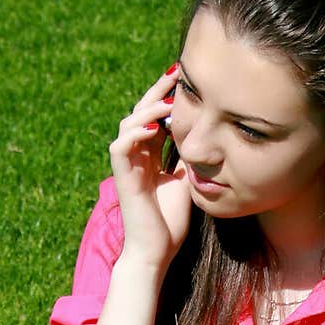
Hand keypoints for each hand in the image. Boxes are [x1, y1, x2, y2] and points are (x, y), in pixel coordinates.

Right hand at [108, 67, 191, 267]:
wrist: (156, 250)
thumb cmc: (170, 221)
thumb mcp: (187, 181)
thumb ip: (188, 159)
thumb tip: (204, 139)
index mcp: (150, 156)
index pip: (157, 118)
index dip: (169, 98)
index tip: (189, 81)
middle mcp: (136, 156)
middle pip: (142, 113)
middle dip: (159, 92)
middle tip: (176, 73)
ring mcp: (127, 165)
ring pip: (129, 124)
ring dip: (148, 109)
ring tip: (168, 100)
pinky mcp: (122, 177)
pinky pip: (121, 146)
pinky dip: (135, 134)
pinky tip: (153, 127)